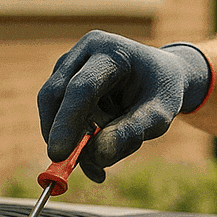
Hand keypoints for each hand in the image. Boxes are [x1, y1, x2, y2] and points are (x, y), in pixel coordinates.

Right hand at [38, 32, 210, 181]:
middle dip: (59, 132)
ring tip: (116, 133)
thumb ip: (130, 133)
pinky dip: (76, 132)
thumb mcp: (157, 116)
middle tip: (69, 166)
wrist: (161, 76)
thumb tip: (96, 158)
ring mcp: (71, 62)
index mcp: (113, 52)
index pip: (81, 88)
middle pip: (55, 94)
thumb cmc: (160, 94)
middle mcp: (86, 50)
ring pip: (55, 109)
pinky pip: (59, 113)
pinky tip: (106, 129)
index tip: (58, 155)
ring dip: (78, 133)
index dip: (67, 122)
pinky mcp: (63, 77)